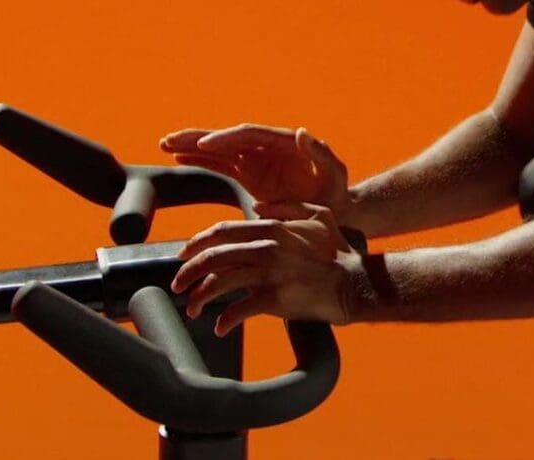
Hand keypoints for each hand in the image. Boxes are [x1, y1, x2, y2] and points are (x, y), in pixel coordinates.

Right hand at [160, 122, 351, 221]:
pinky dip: (201, 161)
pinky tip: (180, 158)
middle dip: (199, 138)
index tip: (203, 146)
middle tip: (170, 140)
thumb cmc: (336, 192)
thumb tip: (302, 132)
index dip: (224, 139)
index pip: (248, 135)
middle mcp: (266, 147)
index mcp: (283, 142)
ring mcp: (257, 161)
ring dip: (193, 147)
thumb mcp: (335, 174)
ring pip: (219, 150)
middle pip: (227, 138)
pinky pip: (221, 164)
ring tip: (165, 145)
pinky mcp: (250, 175)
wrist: (335, 210)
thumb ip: (321, 154)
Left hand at [170, 202, 362, 333]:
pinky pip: (238, 310)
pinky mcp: (274, 299)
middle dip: (188, 271)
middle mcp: (266, 248)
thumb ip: (287, 206)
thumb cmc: (338, 251)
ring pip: (219, 283)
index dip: (197, 243)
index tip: (184, 256)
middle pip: (213, 256)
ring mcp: (269, 273)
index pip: (222, 232)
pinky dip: (224, 319)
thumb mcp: (319, 215)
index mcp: (272, 228)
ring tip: (193, 309)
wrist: (355, 283)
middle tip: (177, 284)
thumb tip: (257, 206)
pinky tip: (219, 327)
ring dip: (199, 297)